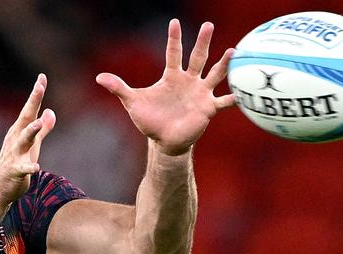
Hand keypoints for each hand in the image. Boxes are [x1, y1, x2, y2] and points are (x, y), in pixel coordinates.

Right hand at [0, 74, 55, 202]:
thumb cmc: (15, 164)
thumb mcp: (32, 145)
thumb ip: (43, 130)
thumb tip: (51, 112)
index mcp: (20, 131)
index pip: (30, 110)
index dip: (37, 94)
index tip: (42, 77)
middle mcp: (16, 139)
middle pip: (27, 118)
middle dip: (33, 102)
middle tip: (40, 87)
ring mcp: (14, 154)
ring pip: (23, 140)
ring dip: (31, 131)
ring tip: (39, 123)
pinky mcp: (14, 171)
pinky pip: (22, 169)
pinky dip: (28, 167)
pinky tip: (36, 167)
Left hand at [96, 20, 235, 155]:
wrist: (164, 141)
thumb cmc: (150, 120)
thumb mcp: (133, 102)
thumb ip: (118, 88)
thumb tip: (99, 77)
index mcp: (172, 77)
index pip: (173, 53)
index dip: (173, 38)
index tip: (174, 22)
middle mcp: (189, 81)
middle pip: (197, 57)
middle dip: (203, 42)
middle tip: (208, 25)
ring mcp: (200, 94)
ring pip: (215, 74)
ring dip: (223, 64)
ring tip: (233, 51)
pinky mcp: (208, 109)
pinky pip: (224, 101)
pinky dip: (234, 98)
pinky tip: (243, 93)